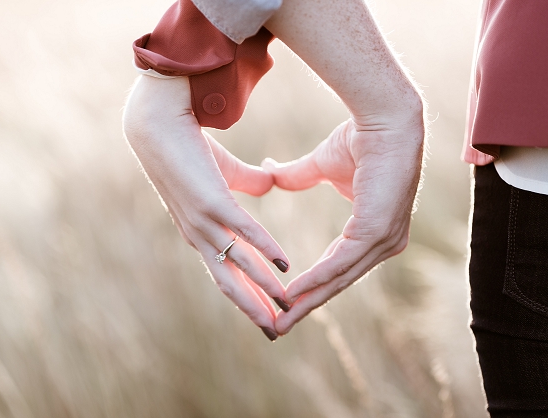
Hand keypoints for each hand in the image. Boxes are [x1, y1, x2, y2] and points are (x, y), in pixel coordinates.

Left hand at [123, 75, 290, 339]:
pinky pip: (243, 232)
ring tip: (286, 306)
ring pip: (238, 265)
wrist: (158, 124)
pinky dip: (265, 250)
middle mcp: (199, 234)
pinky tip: (285, 265)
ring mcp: (203, 221)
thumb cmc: (189, 145)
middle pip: (228, 283)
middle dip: (253, 309)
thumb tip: (270, 183)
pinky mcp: (210, 201)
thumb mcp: (224, 171)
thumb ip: (248, 182)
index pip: (225, 274)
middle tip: (275, 331)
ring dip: (264, 288)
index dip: (245, 297)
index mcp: (200, 232)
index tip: (266, 316)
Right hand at [264, 117, 422, 334]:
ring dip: (307, 301)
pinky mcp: (376, 230)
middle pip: (339, 283)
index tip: (284, 303)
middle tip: (279, 328)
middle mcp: (384, 242)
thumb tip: (269, 171)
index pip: (339, 268)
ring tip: (281, 319)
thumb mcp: (320, 166)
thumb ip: (296, 176)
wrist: (382, 118)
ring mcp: (383, 239)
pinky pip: (341, 263)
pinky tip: (293, 294)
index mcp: (374, 232)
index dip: (311, 287)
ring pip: (339, 279)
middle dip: (306, 306)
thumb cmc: (359, 137)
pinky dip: (316, 280)